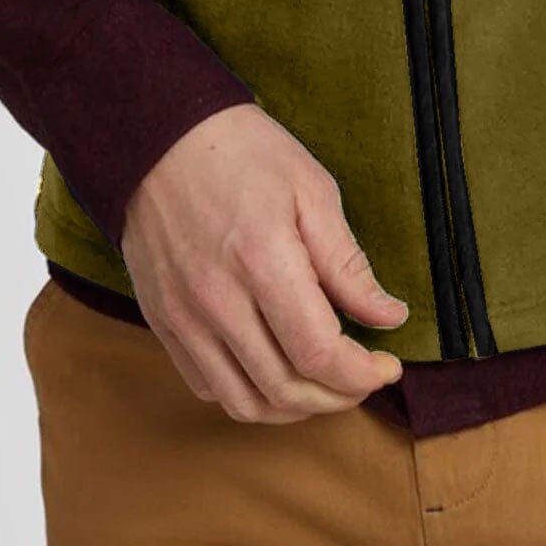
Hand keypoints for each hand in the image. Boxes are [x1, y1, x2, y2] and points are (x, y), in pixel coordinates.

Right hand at [119, 104, 409, 421]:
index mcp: (262, 260)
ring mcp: (183, 317)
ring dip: (295, 408)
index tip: (387, 366)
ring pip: (245, 403)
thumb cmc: (241, 152)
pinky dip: (249, 395)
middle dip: (337, 397)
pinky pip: (208, 386)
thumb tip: (388, 317)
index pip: (318, 353)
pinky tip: (275, 370)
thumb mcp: (311, 189)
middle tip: (364, 377)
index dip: (362, 374)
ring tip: (324, 385)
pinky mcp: (162, 322)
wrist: (156, 137)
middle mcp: (217, 300)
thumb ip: (348, 263)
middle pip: (285, 389)